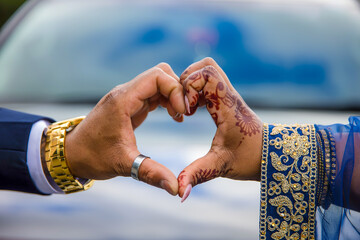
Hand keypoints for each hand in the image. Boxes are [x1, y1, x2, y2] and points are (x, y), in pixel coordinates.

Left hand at [64, 63, 184, 194]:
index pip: (157, 76)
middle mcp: (126, 93)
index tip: (182, 113)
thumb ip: (151, 174)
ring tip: (180, 117)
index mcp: (123, 100)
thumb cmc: (93, 156)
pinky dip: (167, 100)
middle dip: (177, 90)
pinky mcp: (130, 104)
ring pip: (158, 81)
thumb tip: (177, 189)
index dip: (175, 90)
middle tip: (184, 113)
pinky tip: (173, 117)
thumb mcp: (124, 165)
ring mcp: (128, 97)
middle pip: (161, 73)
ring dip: (173, 95)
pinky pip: (154, 92)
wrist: (72, 154)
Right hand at [178, 58, 262, 200]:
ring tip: (189, 106)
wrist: (272, 155)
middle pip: (207, 65)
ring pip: (209, 70)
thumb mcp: (219, 166)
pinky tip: (195, 109)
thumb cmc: (249, 159)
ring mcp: (229, 95)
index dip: (190, 86)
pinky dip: (198, 88)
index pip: (208, 73)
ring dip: (193, 83)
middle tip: (185, 104)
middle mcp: (228, 95)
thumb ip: (196, 175)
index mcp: (226, 106)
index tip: (188, 111)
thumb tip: (178, 192)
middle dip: (188, 80)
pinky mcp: (227, 99)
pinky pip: (211, 81)